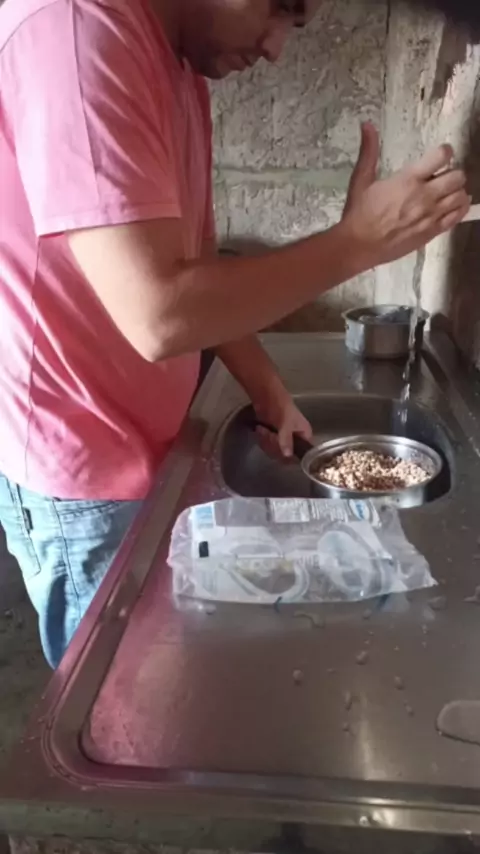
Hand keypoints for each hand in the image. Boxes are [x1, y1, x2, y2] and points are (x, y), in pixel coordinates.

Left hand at [253, 388, 312, 459]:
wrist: (266, 396)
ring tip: (263, 429)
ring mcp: (284, 439)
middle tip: (270, 434)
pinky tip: (260, 430)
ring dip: (266, 441)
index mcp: (305, 435)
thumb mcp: (286, 424)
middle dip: (274, 445)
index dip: (291, 455)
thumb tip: (287, 455)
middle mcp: (296, 439)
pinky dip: (262, 439)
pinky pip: (268, 446)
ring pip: (275, 451)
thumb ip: (287, 440)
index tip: (281, 449)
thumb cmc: (281, 407)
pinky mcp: (273, 437)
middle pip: (286, 455)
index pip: (302, 454)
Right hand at [341, 122, 469, 266]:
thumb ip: (368, 151)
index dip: (445, 152)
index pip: (442, 156)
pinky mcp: (432, 232)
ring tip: (447, 192)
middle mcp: (424, 196)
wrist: (358, 245)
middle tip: (444, 176)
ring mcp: (430, 215)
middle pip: (457, 176)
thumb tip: (367, 124)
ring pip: (461, 196)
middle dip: (453, 173)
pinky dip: (460, 208)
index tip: (441, 155)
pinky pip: (457, 217)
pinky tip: (454, 205)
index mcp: (409, 179)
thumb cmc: (359, 213)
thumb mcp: (361, 179)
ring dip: (456, 191)